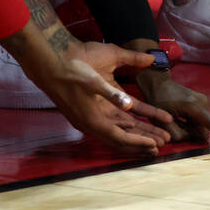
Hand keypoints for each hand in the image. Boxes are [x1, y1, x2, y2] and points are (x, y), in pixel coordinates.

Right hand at [16, 31, 174, 154]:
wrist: (49, 63)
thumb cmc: (72, 69)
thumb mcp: (94, 80)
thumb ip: (113, 94)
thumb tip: (130, 105)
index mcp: (92, 119)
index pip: (120, 138)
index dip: (139, 141)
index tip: (156, 143)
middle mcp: (90, 125)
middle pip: (119, 141)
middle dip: (140, 143)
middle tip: (160, 146)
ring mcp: (86, 120)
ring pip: (114, 134)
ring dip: (133, 137)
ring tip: (152, 140)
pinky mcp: (86, 114)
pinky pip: (108, 127)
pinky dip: (123, 129)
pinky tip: (132, 126)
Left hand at [136, 71, 209, 146]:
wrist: (159, 83)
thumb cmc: (158, 101)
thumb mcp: (162, 121)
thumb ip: (178, 134)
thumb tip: (194, 138)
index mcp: (194, 106)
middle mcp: (203, 102)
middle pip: (204, 129)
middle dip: (192, 133)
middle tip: (175, 124)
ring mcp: (204, 101)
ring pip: (203, 125)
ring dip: (191, 127)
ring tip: (177, 117)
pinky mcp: (203, 103)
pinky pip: (201, 120)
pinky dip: (192, 122)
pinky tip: (181, 115)